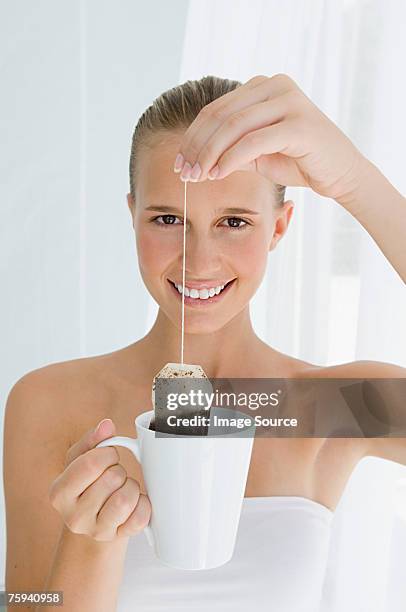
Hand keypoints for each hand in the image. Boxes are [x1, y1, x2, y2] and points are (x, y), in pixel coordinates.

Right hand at [49, 418, 150, 541]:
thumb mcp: (81, 459)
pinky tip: (134, 503)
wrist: (93, 522)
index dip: (107, 453)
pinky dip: (143, 505)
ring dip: (132, 487)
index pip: (90, 464)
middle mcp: (74, 516)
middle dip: (119, 470)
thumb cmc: (87, 484)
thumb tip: (106, 425)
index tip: (109, 455)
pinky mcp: (117, 539)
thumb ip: (92, 440)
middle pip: (112, 479)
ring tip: (123, 488)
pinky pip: (140, 518)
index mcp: (59, 492)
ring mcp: (95, 531)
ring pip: (126, 500)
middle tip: (114, 475)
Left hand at [175, 73, 366, 202]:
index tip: (179, 162)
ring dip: (209, 154)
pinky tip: (217, 174)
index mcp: (263, 87)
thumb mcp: (257, 153)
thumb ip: (230, 147)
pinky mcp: (299, 123)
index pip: (216, 109)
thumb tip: (194, 158)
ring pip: (234, 126)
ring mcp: (289, 100)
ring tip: (196, 176)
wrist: (339, 174)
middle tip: (183, 172)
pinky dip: (230, 159)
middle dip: (196, 146)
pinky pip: (253, 141)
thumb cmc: (299, 162)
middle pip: (220, 115)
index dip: (193, 136)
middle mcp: (275, 86)